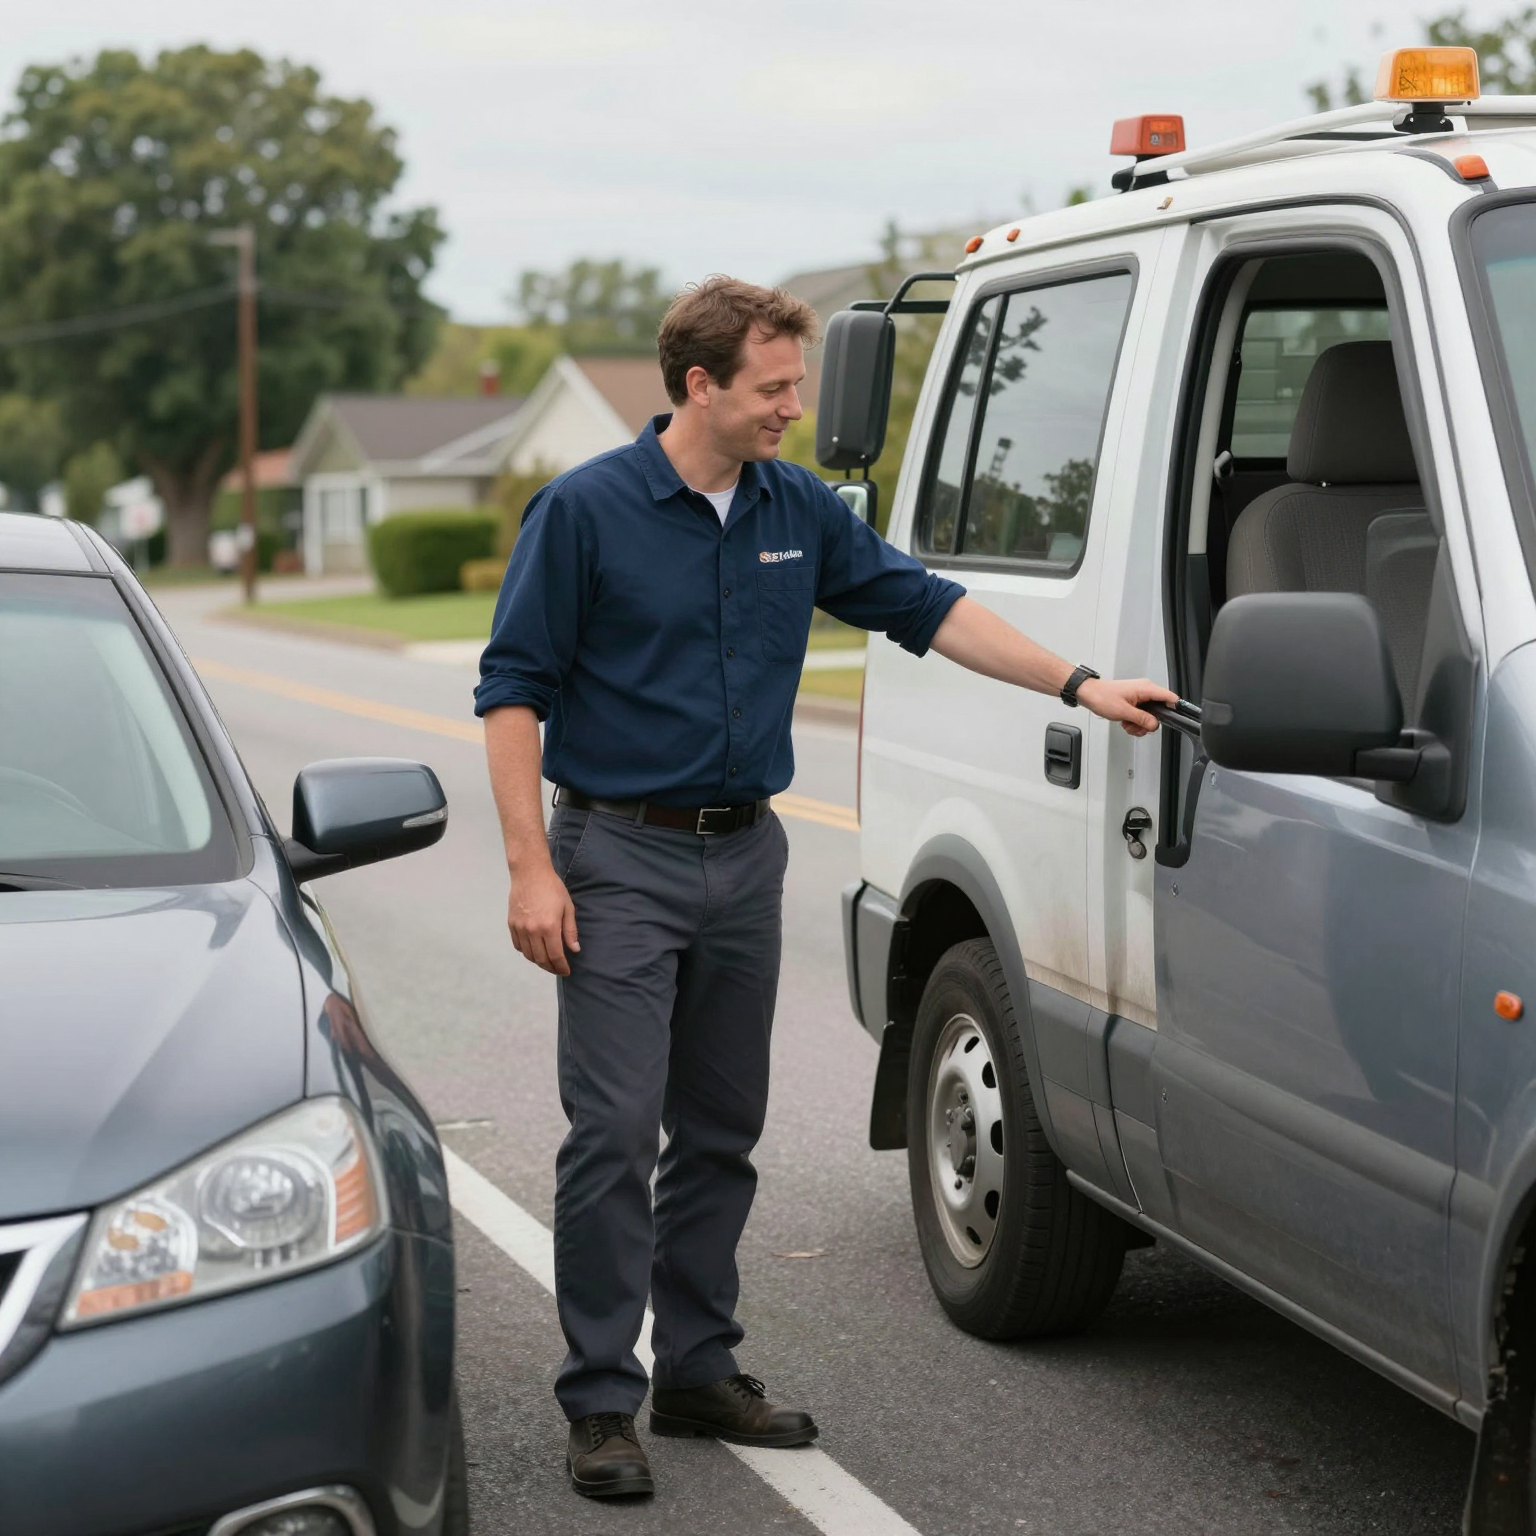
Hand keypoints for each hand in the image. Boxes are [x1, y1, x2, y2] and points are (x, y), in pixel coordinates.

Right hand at [507, 858, 579, 974]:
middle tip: (558, 969)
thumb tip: (574, 949)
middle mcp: (532, 931)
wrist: (530, 874)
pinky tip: (534, 950)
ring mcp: (520, 928)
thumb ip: (570, 931)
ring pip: (528, 955)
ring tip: (547, 962)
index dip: (561, 967)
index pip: (555, 955)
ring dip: (538, 962)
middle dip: (550, 967)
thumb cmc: (552, 888)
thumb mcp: (567, 908)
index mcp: (549, 927)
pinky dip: (526, 952)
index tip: (566, 971)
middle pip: (541, 959)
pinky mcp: (512, 924)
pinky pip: (518, 946)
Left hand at [1076, 677, 1178, 736]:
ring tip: (1127, 723)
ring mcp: (1139, 697)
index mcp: (1146, 688)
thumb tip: (1155, 724)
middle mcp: (1145, 691)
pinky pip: (1140, 716)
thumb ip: (1142, 719)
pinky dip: (1133, 722)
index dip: (1173, 710)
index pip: (1170, 697)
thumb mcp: (1124, 711)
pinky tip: (1124, 722)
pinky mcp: (1134, 703)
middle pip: (1160, 711)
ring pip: (1149, 716)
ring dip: (1139, 724)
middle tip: (1136, 725)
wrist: (1088, 694)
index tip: (1169, 720)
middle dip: (1148, 723)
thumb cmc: (1102, 697)